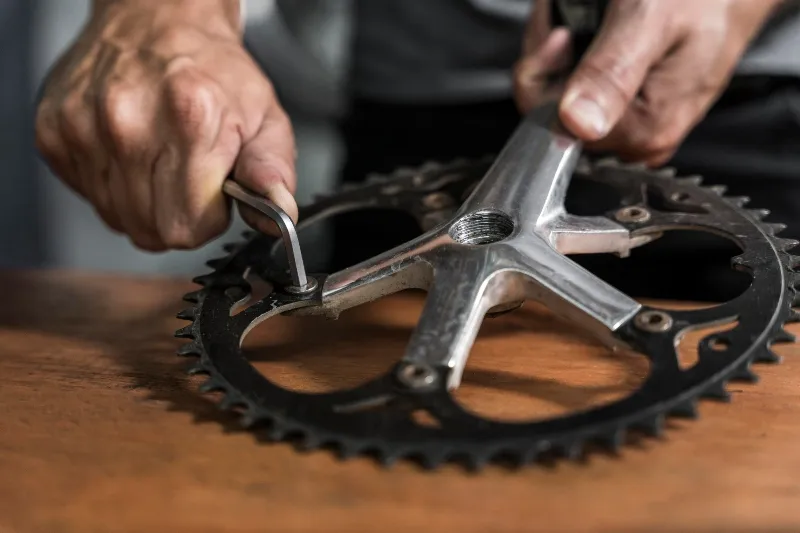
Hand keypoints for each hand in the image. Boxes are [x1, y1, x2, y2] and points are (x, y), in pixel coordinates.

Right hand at [35, 0, 297, 250]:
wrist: (158, 18)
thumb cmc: (213, 69)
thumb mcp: (264, 117)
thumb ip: (273, 171)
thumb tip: (277, 215)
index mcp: (189, 118)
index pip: (188, 226)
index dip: (207, 220)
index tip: (214, 197)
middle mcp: (128, 122)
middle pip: (151, 230)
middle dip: (178, 216)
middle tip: (189, 177)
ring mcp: (84, 127)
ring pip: (118, 218)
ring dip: (145, 203)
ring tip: (160, 160)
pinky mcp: (54, 131)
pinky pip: (89, 197)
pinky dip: (113, 186)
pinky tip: (130, 152)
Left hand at [514, 0, 782, 165]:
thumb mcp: (650, 20)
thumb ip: (611, 73)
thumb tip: (576, 124)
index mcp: (646, 129)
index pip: (558, 128)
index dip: (547, 78)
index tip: (559, 36)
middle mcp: (639, 137)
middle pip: (556, 116)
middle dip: (551, 64)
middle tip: (570, 23)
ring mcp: (634, 124)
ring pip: (562, 102)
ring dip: (559, 56)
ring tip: (583, 19)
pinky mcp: (629, 109)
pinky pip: (581, 92)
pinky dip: (573, 56)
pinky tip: (590, 30)